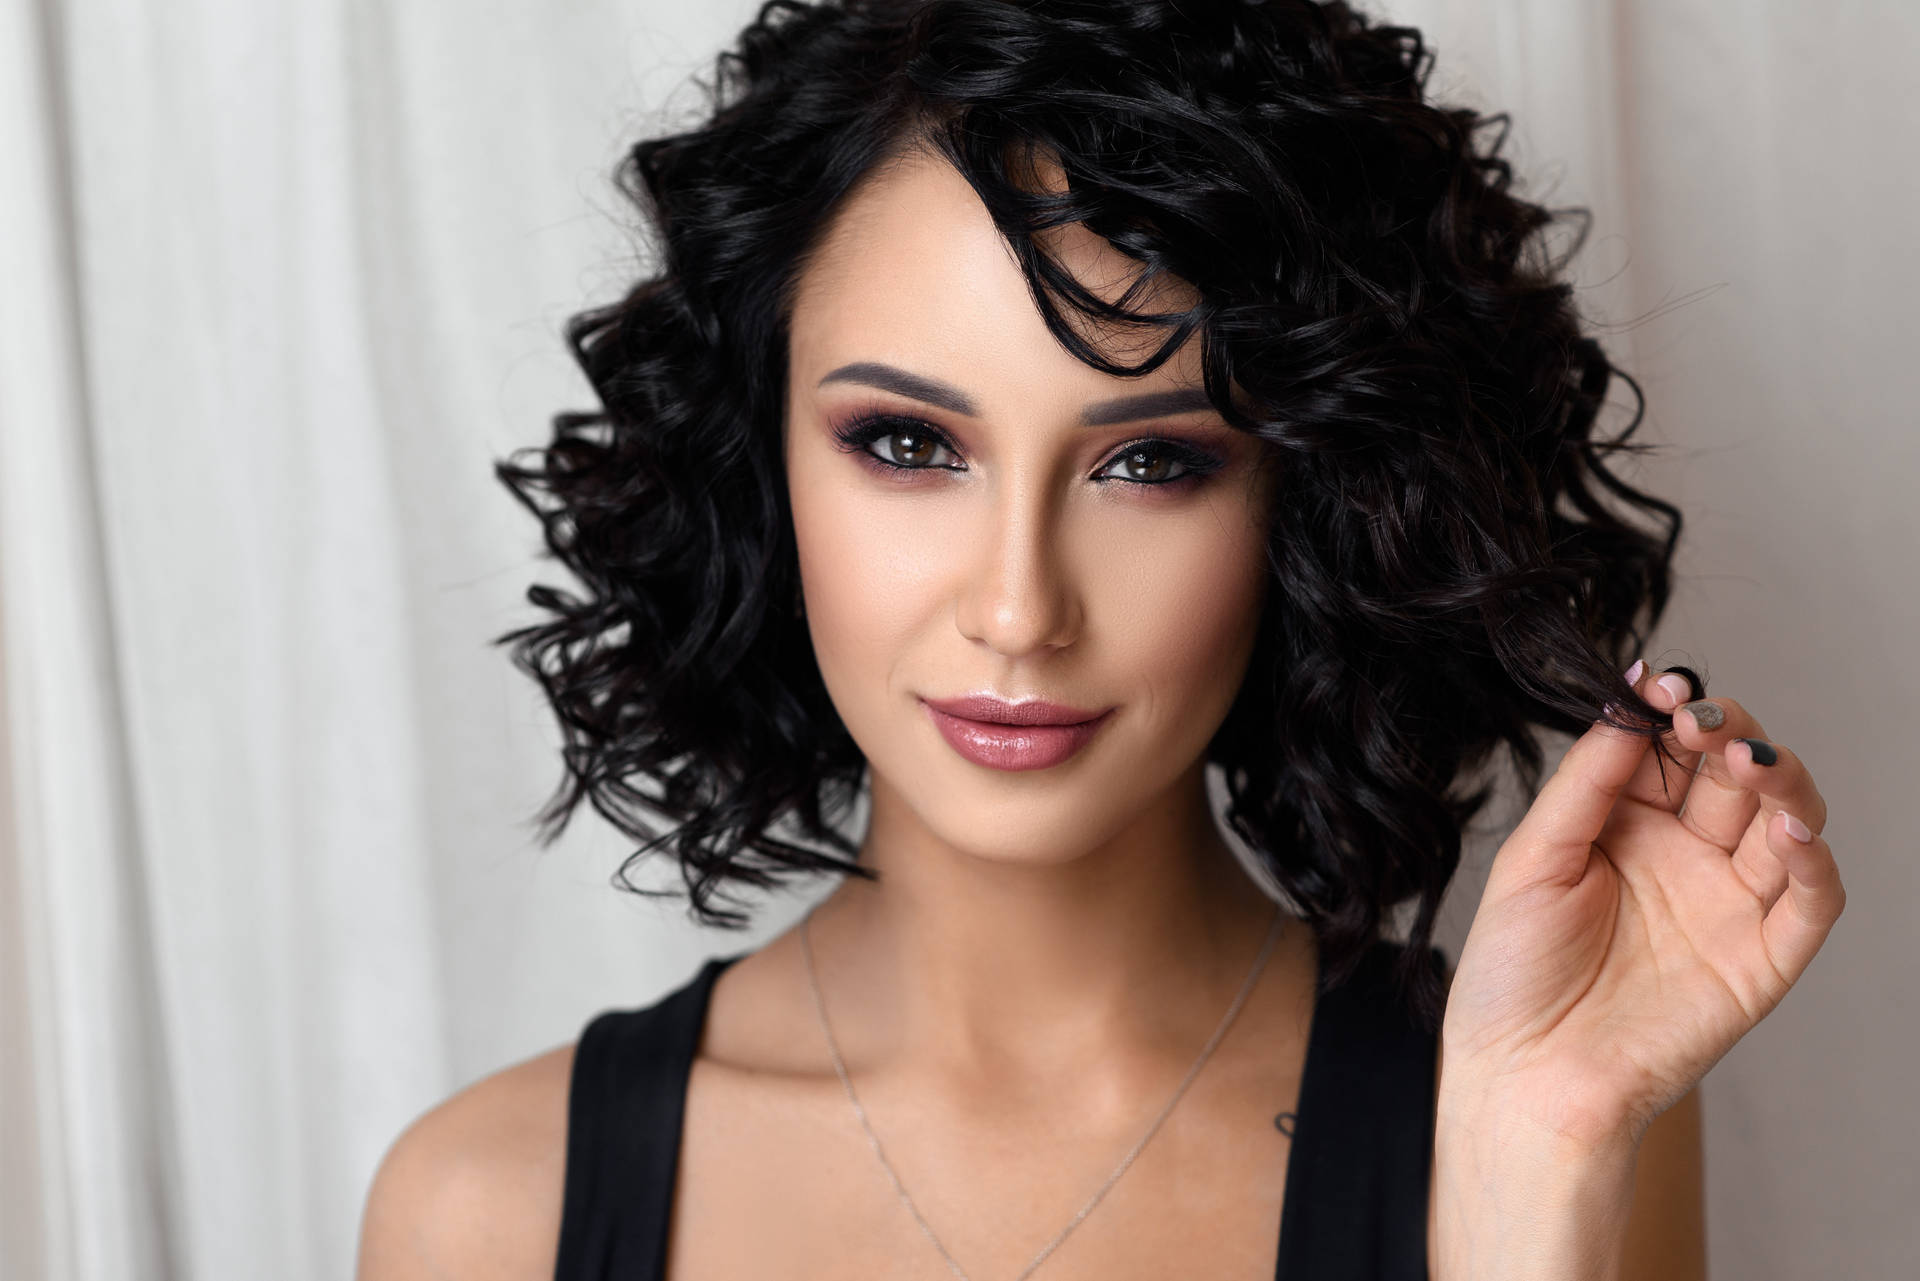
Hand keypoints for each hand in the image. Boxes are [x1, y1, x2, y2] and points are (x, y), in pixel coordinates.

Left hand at [1438, 661, 1844, 1147]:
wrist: (1522, 1075)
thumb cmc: (1513, 972)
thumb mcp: (1534, 858)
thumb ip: (1587, 781)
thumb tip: (1628, 695)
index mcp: (1625, 824)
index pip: (1669, 748)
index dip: (1671, 710)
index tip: (1661, 682)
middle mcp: (1683, 856)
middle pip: (1731, 773)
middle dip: (1726, 734)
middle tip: (1703, 719)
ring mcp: (1726, 904)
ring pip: (1784, 822)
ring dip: (1779, 782)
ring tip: (1749, 762)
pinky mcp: (1761, 959)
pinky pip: (1809, 901)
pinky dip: (1813, 860)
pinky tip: (1790, 827)